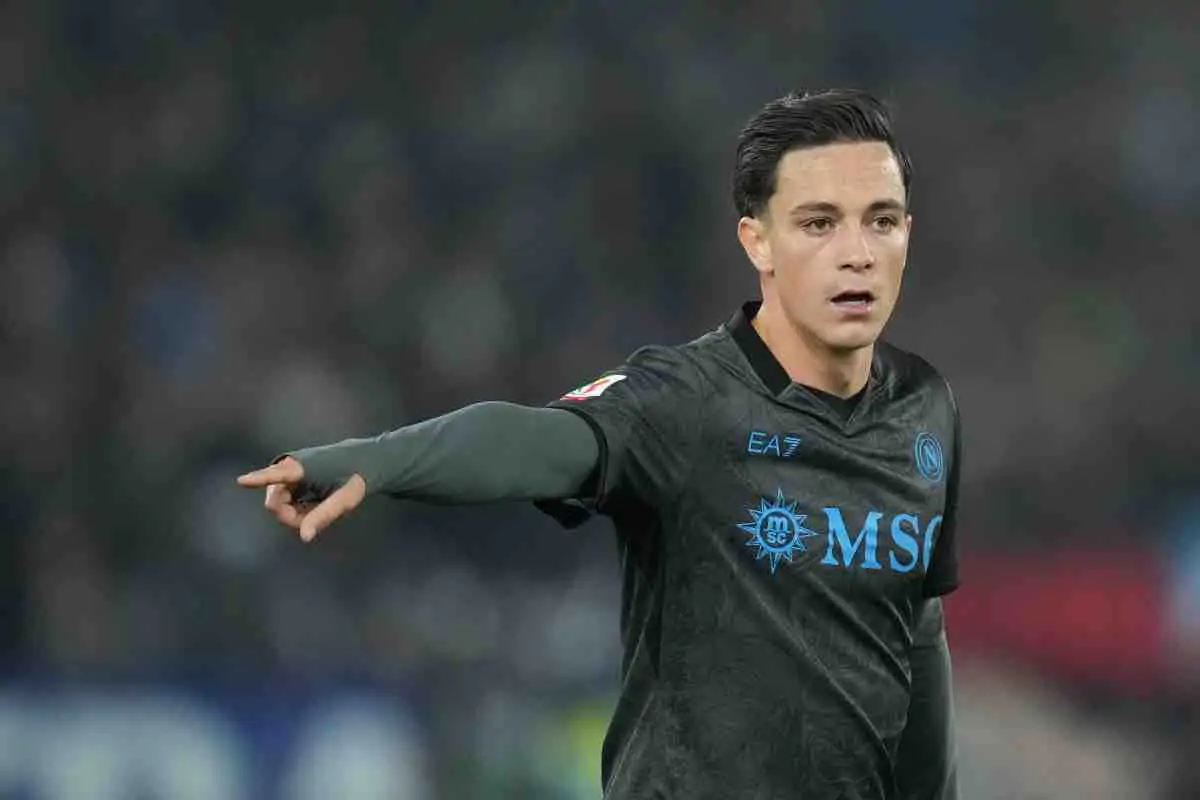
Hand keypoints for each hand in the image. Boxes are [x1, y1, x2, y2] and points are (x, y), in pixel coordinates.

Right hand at [236, 456, 365, 541]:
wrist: (364, 460)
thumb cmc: (356, 478)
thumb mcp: (344, 501)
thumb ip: (323, 517)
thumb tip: (304, 537)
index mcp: (303, 468)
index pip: (278, 475)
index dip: (258, 479)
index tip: (241, 480)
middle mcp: (291, 466)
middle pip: (274, 500)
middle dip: (290, 515)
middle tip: (312, 520)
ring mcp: (289, 471)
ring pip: (278, 502)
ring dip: (295, 511)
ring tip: (317, 508)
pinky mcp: (290, 476)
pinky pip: (284, 498)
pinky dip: (297, 507)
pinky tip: (313, 504)